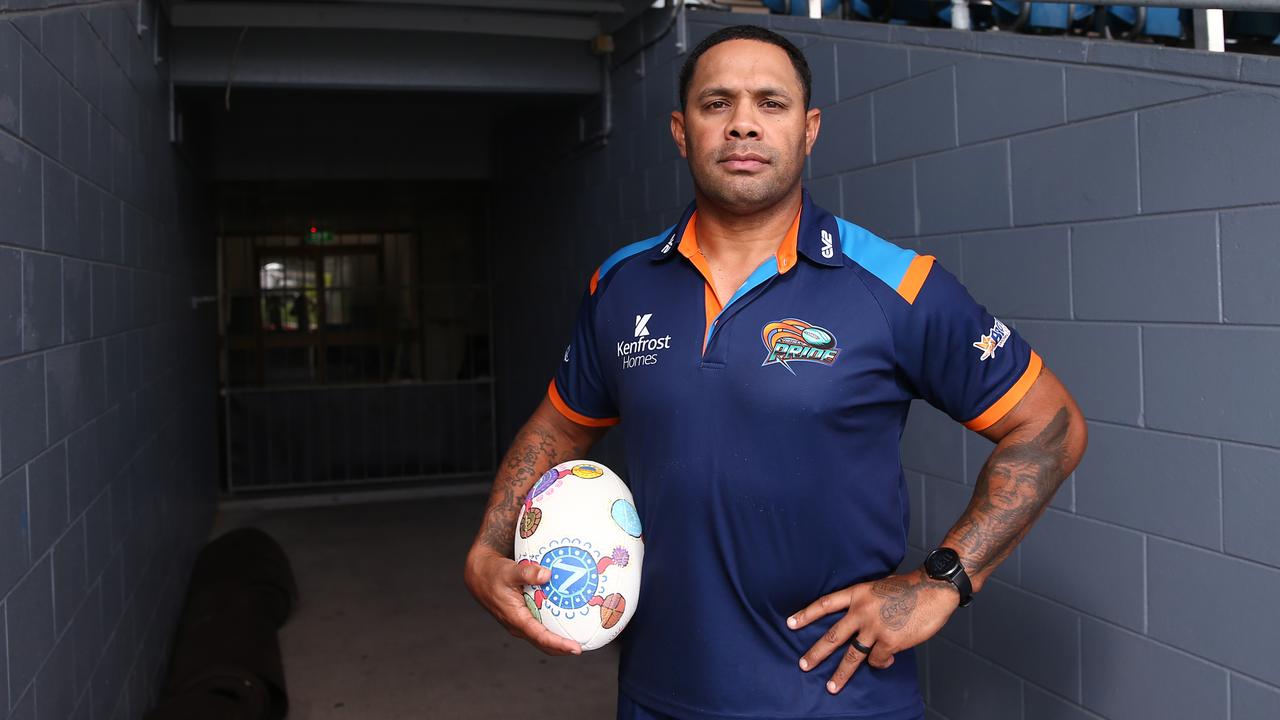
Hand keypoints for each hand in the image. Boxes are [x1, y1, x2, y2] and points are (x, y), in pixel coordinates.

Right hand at [463, 548, 582, 655]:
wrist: (479, 576)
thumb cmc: (494, 573)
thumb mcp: (509, 570)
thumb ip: (528, 573)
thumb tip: (547, 574)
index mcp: (515, 618)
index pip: (541, 636)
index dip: (559, 644)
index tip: (576, 648)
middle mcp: (517, 626)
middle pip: (543, 644)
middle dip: (562, 649)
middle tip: (583, 647)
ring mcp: (518, 624)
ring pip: (541, 639)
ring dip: (558, 643)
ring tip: (578, 640)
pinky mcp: (520, 619)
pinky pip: (538, 630)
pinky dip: (551, 632)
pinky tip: (565, 624)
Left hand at [787, 567, 957, 693]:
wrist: (934, 588)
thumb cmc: (909, 587)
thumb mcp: (879, 586)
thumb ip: (865, 602)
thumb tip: (858, 623)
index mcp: (857, 594)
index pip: (825, 604)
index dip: (806, 614)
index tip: (790, 623)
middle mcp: (861, 611)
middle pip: (832, 636)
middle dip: (816, 653)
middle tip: (803, 665)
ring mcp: (874, 628)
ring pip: (852, 656)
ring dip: (841, 674)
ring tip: (832, 687)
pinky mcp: (890, 642)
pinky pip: (878, 660)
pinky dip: (881, 663)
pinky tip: (889, 657)